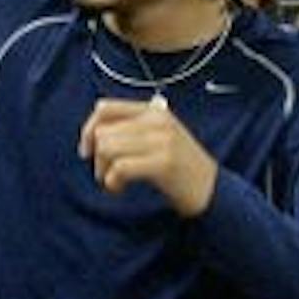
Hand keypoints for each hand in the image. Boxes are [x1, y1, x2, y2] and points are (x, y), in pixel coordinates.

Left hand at [78, 97, 219, 215]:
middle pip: (103, 132)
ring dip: (103, 171)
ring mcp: (162, 140)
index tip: (87, 151)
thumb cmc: (178, 167)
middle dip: (97, 158)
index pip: (105, 108)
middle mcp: (158, 121)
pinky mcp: (164, 163)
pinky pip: (120, 167)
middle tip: (106, 175)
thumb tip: (91, 135)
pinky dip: (112, 182)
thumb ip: (129, 130)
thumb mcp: (157, 138)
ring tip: (114, 182)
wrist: (212, 190)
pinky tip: (119, 189)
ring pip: (107, 148)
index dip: (88, 130)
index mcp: (153, 111)